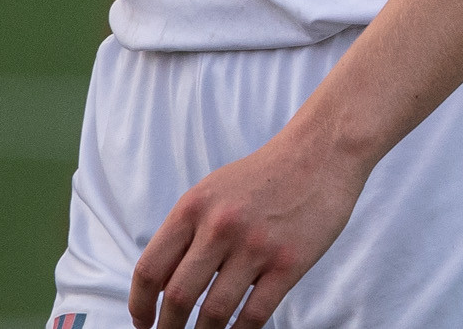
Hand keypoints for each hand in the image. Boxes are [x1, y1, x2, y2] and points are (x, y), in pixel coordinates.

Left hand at [131, 122, 368, 326]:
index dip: (139, 306)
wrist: (322, 151)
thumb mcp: (213, 190)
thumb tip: (162, 286)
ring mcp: (256, 245)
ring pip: (215, 312)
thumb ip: (186, 232)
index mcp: (193, 208)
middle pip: (178, 297)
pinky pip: (255, 314)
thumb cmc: (265, 175)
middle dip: (169, 328)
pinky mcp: (289, 262)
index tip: (142, 323)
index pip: (150, 270)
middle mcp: (220, 226)